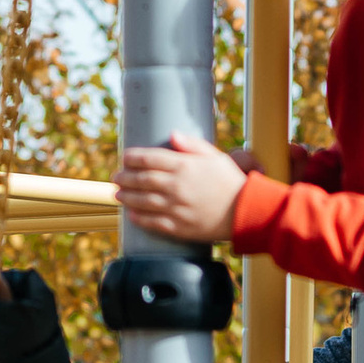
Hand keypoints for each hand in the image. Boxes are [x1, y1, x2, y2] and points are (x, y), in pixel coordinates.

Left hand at [115, 131, 245, 244]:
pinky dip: (140, 218)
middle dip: (125, 177)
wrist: (247, 212)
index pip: (149, 158)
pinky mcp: (180, 227)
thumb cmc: (232, 182)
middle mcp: (176, 186)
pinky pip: (154, 222)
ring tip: (118, 195)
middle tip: (116, 177)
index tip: (125, 158)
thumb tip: (172, 135)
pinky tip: (132, 214)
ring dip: (127, 197)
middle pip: (141, 179)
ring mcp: (177, 208)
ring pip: (143, 201)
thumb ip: (192, 145)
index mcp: (184, 166)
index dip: (132, 157)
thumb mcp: (216, 157)